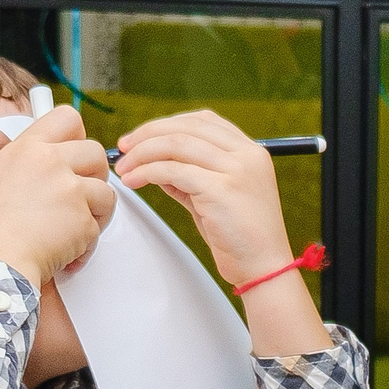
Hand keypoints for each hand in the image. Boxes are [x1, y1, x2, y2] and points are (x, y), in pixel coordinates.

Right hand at [0, 105, 115, 287]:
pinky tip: (64, 253)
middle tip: (80, 197)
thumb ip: (32, 164)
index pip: (67, 117)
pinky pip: (98, 228)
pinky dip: (86, 245)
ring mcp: (70, 189)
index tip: (76, 154)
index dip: (78, 136)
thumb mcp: (1, 176)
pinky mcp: (83, 219)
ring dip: (95, 214)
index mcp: (26, 148)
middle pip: (96, 152)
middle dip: (95, 176)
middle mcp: (50, 161)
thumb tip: (57, 161)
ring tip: (70, 230)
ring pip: (106, 192)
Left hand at [112, 110, 297, 289]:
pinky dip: (148, 172)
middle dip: (147, 135)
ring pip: (176, 145)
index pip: (203, 121)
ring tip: (125, 169)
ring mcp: (237, 170)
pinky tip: (135, 181)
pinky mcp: (222, 189)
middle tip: (124, 149)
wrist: (264, 268)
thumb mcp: (215, 197)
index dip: (166, 125)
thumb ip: (190, 176)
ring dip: (142, 154)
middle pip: (186, 127)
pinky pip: (173, 170)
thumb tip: (155, 162)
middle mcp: (247, 155)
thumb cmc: (242, 239)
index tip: (141, 138)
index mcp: (251, 152)